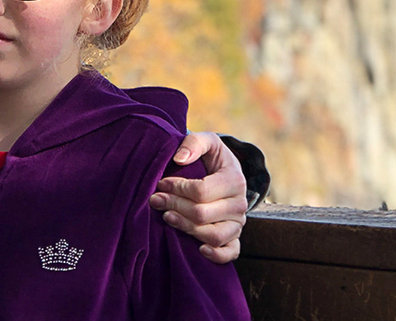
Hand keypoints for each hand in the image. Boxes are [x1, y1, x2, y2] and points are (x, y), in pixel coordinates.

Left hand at [149, 131, 247, 263]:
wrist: (225, 173)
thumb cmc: (212, 158)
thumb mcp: (207, 141)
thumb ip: (194, 143)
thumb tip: (179, 159)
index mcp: (235, 179)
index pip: (201, 191)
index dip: (176, 188)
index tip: (160, 183)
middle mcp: (240, 204)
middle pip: (202, 214)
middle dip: (174, 206)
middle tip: (155, 200)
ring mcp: (238, 223)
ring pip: (212, 235)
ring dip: (185, 228)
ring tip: (167, 217)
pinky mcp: (235, 238)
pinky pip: (230, 253)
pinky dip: (216, 255)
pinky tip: (198, 249)